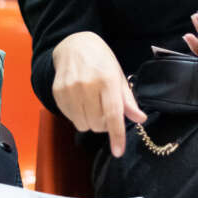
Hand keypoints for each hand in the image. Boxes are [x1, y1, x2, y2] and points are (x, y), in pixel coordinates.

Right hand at [51, 31, 146, 156]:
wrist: (73, 45)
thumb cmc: (101, 60)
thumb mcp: (118, 75)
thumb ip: (127, 99)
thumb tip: (140, 119)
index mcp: (107, 80)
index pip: (113, 114)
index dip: (116, 135)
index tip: (118, 152)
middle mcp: (87, 85)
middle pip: (97, 124)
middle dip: (104, 124)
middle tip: (105, 110)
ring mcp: (69, 89)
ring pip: (82, 124)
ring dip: (90, 122)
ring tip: (92, 106)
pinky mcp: (57, 93)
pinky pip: (70, 118)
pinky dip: (77, 116)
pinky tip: (80, 101)